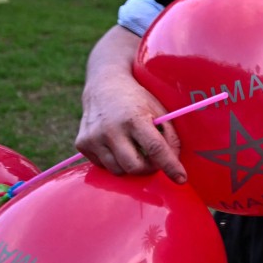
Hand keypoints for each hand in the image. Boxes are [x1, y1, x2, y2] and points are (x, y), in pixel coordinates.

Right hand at [74, 26, 186, 182]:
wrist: (104, 83)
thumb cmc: (137, 98)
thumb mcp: (158, 109)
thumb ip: (169, 134)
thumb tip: (174, 161)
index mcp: (134, 118)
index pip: (155, 148)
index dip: (170, 166)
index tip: (181, 178)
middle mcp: (111, 129)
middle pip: (135, 167)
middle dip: (149, 168)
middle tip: (155, 160)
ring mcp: (93, 137)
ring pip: (118, 170)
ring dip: (131, 166)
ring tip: (136, 150)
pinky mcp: (82, 144)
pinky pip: (103, 166)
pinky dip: (115, 162)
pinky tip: (118, 146)